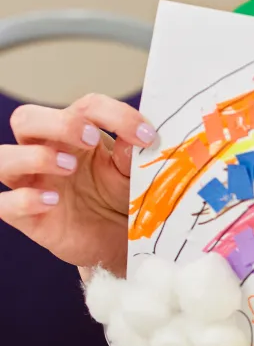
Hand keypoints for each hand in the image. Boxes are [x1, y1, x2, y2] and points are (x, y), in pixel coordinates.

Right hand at [0, 94, 155, 276]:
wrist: (115, 238)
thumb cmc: (118, 195)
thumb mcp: (131, 172)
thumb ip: (131, 154)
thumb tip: (139, 137)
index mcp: (76, 132)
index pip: (85, 107)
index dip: (116, 114)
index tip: (146, 135)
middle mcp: (46, 150)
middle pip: (26, 118)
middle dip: (58, 123)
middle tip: (91, 139)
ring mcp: (30, 182)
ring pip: (3, 157)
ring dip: (35, 157)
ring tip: (70, 167)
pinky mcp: (24, 216)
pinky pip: (3, 203)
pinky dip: (24, 199)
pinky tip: (52, 201)